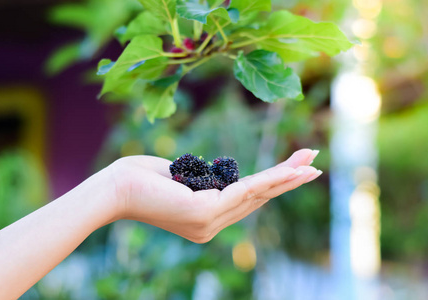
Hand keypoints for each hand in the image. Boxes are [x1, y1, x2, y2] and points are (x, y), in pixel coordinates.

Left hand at [111, 149, 320, 242]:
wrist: (113, 189)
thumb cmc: (140, 179)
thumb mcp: (181, 178)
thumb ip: (203, 181)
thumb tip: (217, 173)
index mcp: (206, 218)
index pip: (245, 201)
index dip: (271, 186)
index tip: (291, 172)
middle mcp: (211, 226)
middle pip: (257, 199)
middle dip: (287, 181)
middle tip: (314, 166)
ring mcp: (209, 222)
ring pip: (256, 194)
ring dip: (286, 177)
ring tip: (311, 164)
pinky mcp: (204, 213)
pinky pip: (243, 190)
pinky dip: (269, 178)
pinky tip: (290, 171)